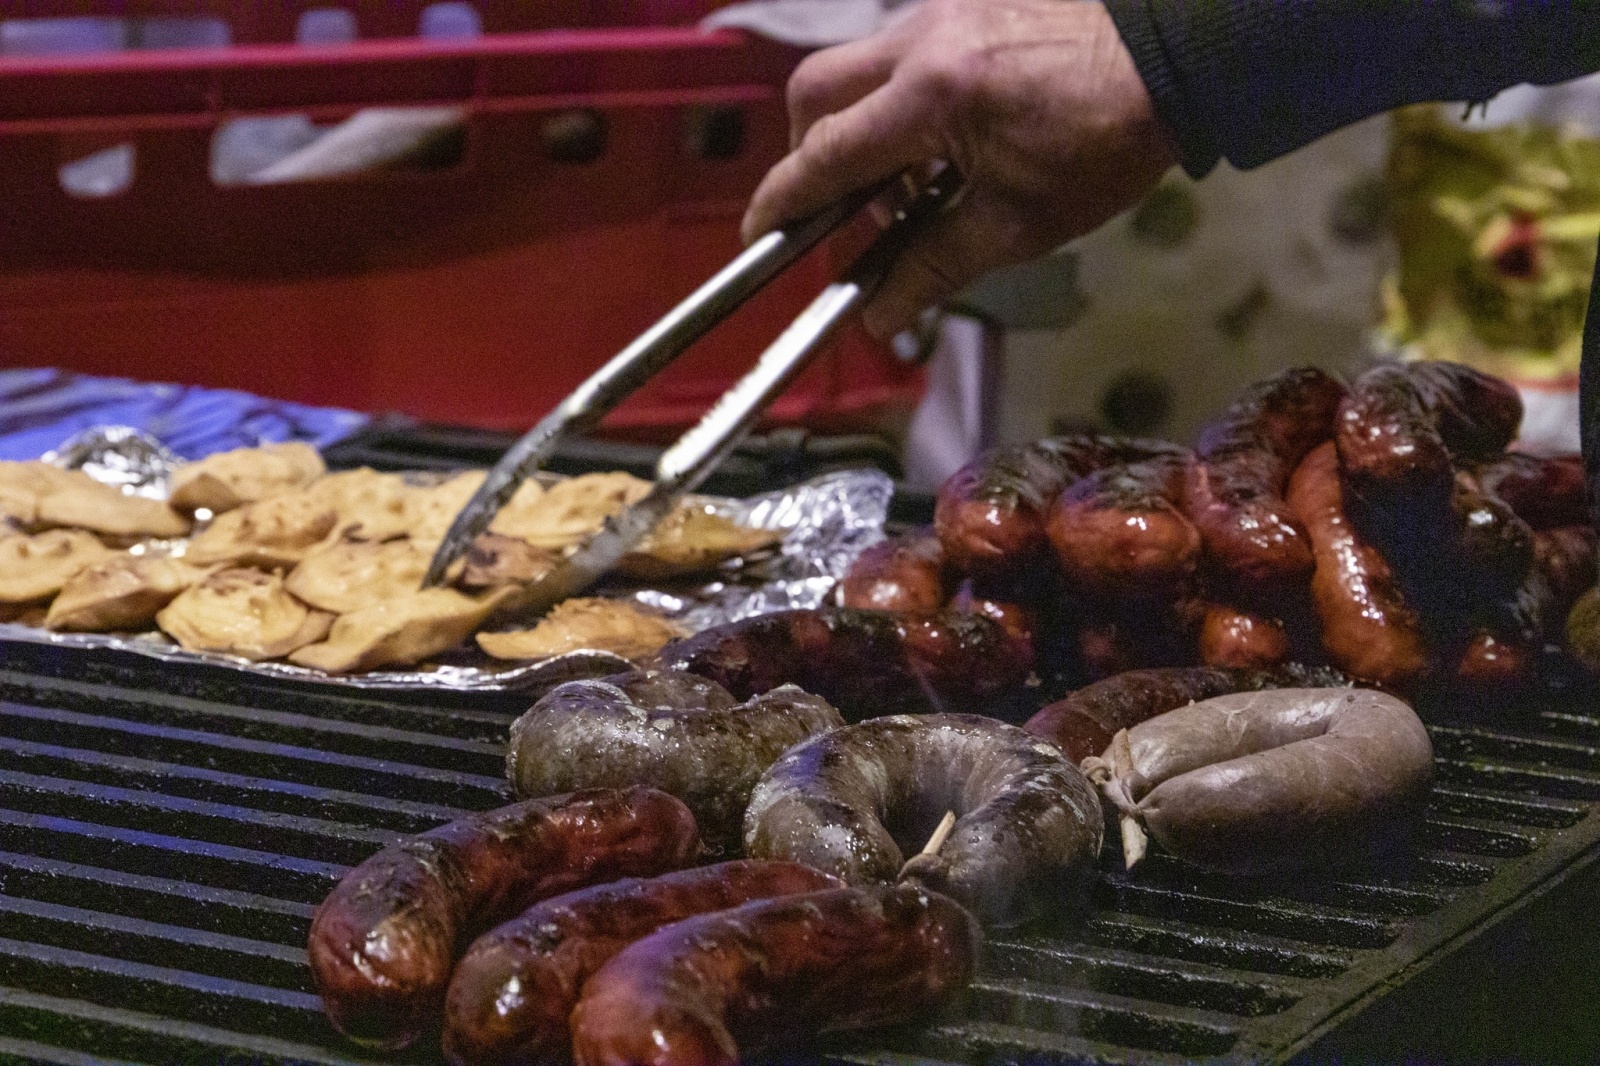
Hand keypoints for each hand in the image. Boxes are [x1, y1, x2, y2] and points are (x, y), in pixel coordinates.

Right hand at [742, 0, 1178, 339]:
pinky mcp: (968, 4)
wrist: (1181, 51)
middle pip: (814, 92)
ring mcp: (942, 13)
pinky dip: (897, 102)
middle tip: (837, 208)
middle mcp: (920, 41)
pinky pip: (901, 52)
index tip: (758, 236)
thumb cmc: (1108, 139)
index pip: (823, 157)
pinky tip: (943, 143)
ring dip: (857, 128)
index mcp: (929, 98)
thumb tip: (879, 318)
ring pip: (856, 68)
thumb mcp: (1021, 222)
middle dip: (808, 155)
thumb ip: (935, 266)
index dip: (781, 203)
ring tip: (908, 185)